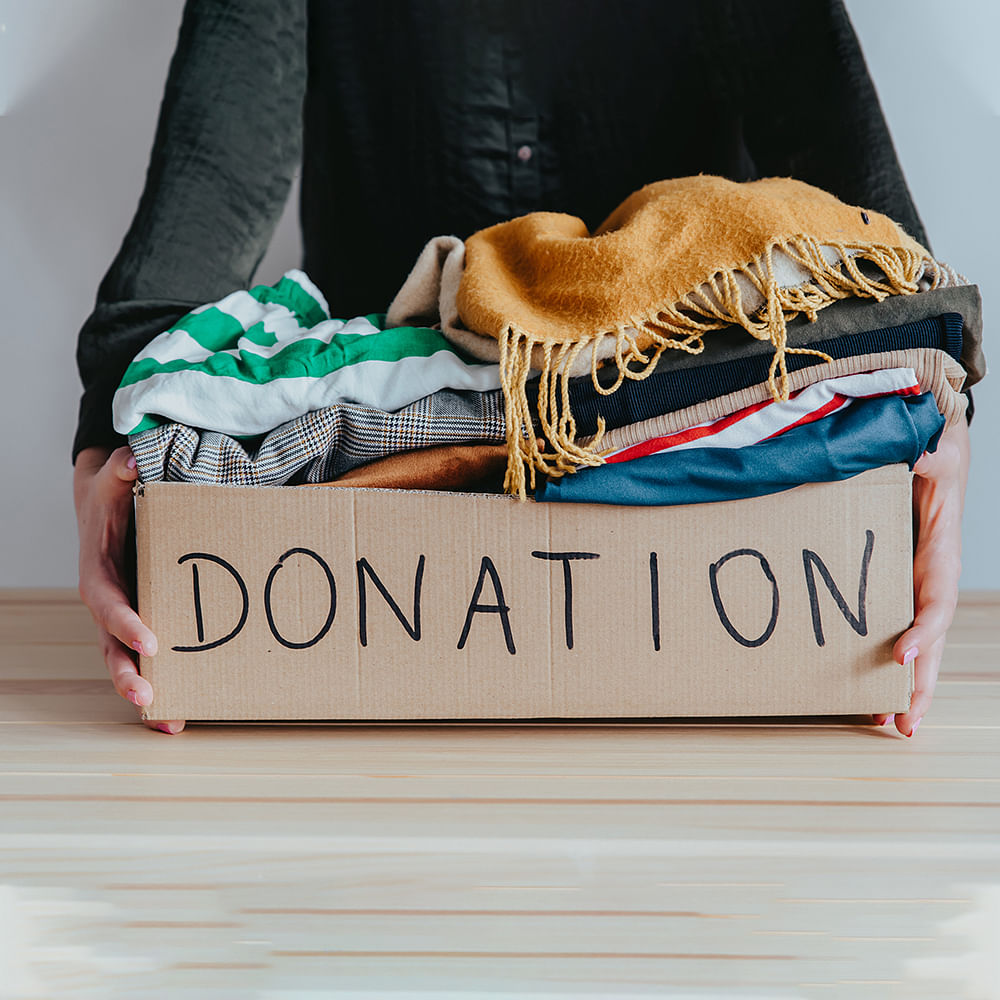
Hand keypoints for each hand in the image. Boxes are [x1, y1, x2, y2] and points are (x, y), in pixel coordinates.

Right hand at [74, 445, 184, 733]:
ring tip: (168, 720)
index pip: (108, 603)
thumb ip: (120, 472)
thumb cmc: (113, 498)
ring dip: (145, 692)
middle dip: (127, 673)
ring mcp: (126, 619)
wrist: (110, 509)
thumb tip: (129, 458)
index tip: (149, 640)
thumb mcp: (113, 481)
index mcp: (99, 574)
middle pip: (112, 646)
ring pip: (128, 662)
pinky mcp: (145, 624)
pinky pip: (149, 660)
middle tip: (148, 695)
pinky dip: (163, 688)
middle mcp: (110, 604)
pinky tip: (180, 715)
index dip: (125, 622)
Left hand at [873, 418, 968, 736]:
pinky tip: (867, 693)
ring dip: (903, 687)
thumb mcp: (935, 450)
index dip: (925, 631)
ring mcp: (916, 589)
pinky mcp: (898, 589)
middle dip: (918, 685)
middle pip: (932, 643)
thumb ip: (928, 456)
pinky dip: (887, 665)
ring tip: (886, 725)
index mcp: (941, 555)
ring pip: (916, 648)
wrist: (934, 452)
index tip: (902, 654)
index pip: (937, 601)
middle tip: (903, 725)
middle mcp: (932, 580)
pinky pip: (896, 632)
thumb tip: (922, 455)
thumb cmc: (935, 454)